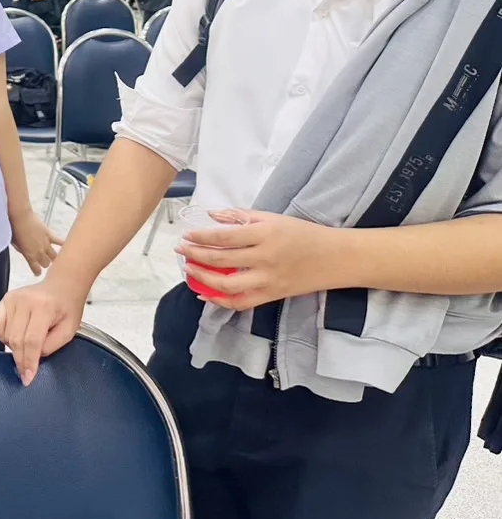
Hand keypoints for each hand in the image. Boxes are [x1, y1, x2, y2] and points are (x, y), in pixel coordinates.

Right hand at [0, 271, 88, 385]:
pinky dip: (2, 335)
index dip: (29, 362)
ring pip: (5, 334)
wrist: (62, 287)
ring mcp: (12, 298)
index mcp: (44, 307)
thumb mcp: (68, 331)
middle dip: (20, 359)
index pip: (32, 340)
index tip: (28, 377)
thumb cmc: (67, 308)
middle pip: (16, 339)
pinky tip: (13, 337)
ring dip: (13, 347)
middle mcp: (25, 301)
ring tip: (26, 347)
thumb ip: (51, 346)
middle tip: (25, 372)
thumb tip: (33, 358)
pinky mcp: (5, 299)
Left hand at [10, 210, 60, 275]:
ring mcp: (45, 244)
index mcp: (29, 256)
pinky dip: (63, 245)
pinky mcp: (49, 235)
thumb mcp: (14, 243)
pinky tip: (68, 247)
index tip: (37, 272)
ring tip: (53, 257)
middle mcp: (39, 252)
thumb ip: (21, 249)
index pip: (36, 270)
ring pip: (54, 256)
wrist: (20, 216)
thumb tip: (25, 251)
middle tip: (43, 262)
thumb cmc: (14, 228)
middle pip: (46, 263)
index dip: (37, 272)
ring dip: (53, 257)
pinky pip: (60, 242)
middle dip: (44, 264)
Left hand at [179, 209, 340, 311]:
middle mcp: (265, 258)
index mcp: (266, 234)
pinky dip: (221, 301)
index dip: (202, 237)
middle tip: (181, 250)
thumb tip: (212, 216)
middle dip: (196, 255)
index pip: (224, 237)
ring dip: (203, 279)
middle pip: (222, 260)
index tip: (187, 236)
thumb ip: (241, 217)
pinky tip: (205, 293)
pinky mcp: (273, 295)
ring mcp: (269, 280)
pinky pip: (242, 302)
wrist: (336, 258)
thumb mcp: (273, 218)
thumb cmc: (304, 234)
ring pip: (228, 286)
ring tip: (189, 270)